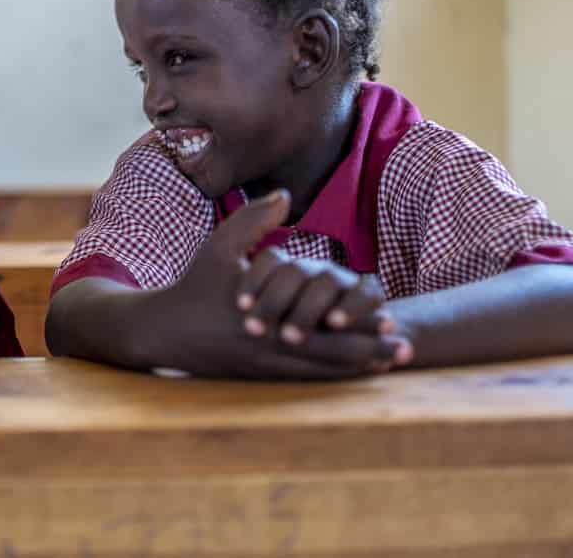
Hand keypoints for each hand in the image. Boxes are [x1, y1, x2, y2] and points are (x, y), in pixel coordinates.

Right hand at [150, 191, 404, 378]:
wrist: (166, 331)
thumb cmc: (196, 284)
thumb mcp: (219, 246)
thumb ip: (252, 219)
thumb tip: (284, 193)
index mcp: (267, 316)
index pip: (323, 326)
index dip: (359, 325)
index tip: (391, 318)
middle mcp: (271, 346)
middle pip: (332, 355)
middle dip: (372, 352)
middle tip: (407, 348)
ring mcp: (268, 366)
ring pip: (323, 373)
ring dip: (359, 368)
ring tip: (393, 363)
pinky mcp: (263, 376)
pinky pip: (307, 379)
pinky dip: (335, 376)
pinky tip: (358, 371)